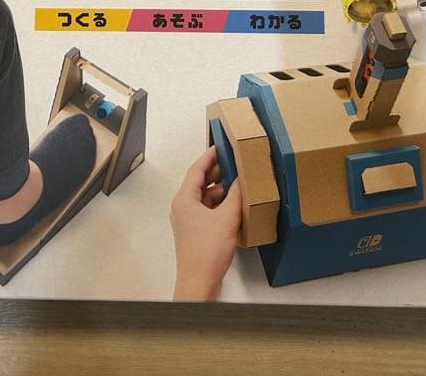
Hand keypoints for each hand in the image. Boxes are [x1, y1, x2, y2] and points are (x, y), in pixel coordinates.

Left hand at [170, 145, 241, 300]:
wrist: (199, 281)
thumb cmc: (208, 251)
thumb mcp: (227, 218)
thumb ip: (236, 195)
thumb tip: (242, 179)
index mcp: (184, 199)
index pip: (197, 169)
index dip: (210, 156)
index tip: (222, 145)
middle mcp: (183, 206)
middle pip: (201, 182)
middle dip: (219, 172)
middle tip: (236, 162)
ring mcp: (189, 219)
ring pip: (206, 197)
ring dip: (222, 190)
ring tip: (241, 183)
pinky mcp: (196, 231)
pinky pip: (209, 210)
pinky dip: (222, 205)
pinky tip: (236, 205)